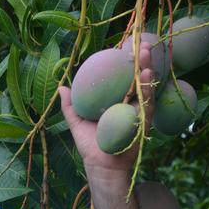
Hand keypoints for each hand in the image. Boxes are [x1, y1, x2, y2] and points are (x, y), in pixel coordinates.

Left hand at [59, 42, 155, 172]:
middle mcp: (129, 105)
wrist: (100, 166)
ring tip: (145, 52)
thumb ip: (70, 106)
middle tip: (141, 42)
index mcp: (115, 102)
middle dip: (139, 60)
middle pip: (135, 78)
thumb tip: (61, 86)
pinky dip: (147, 88)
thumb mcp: (77, 122)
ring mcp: (137, 113)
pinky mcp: (143, 122)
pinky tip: (145, 75)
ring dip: (146, 68)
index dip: (123, 62)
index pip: (121, 78)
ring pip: (144, 87)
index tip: (123, 45)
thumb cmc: (90, 146)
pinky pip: (146, 103)